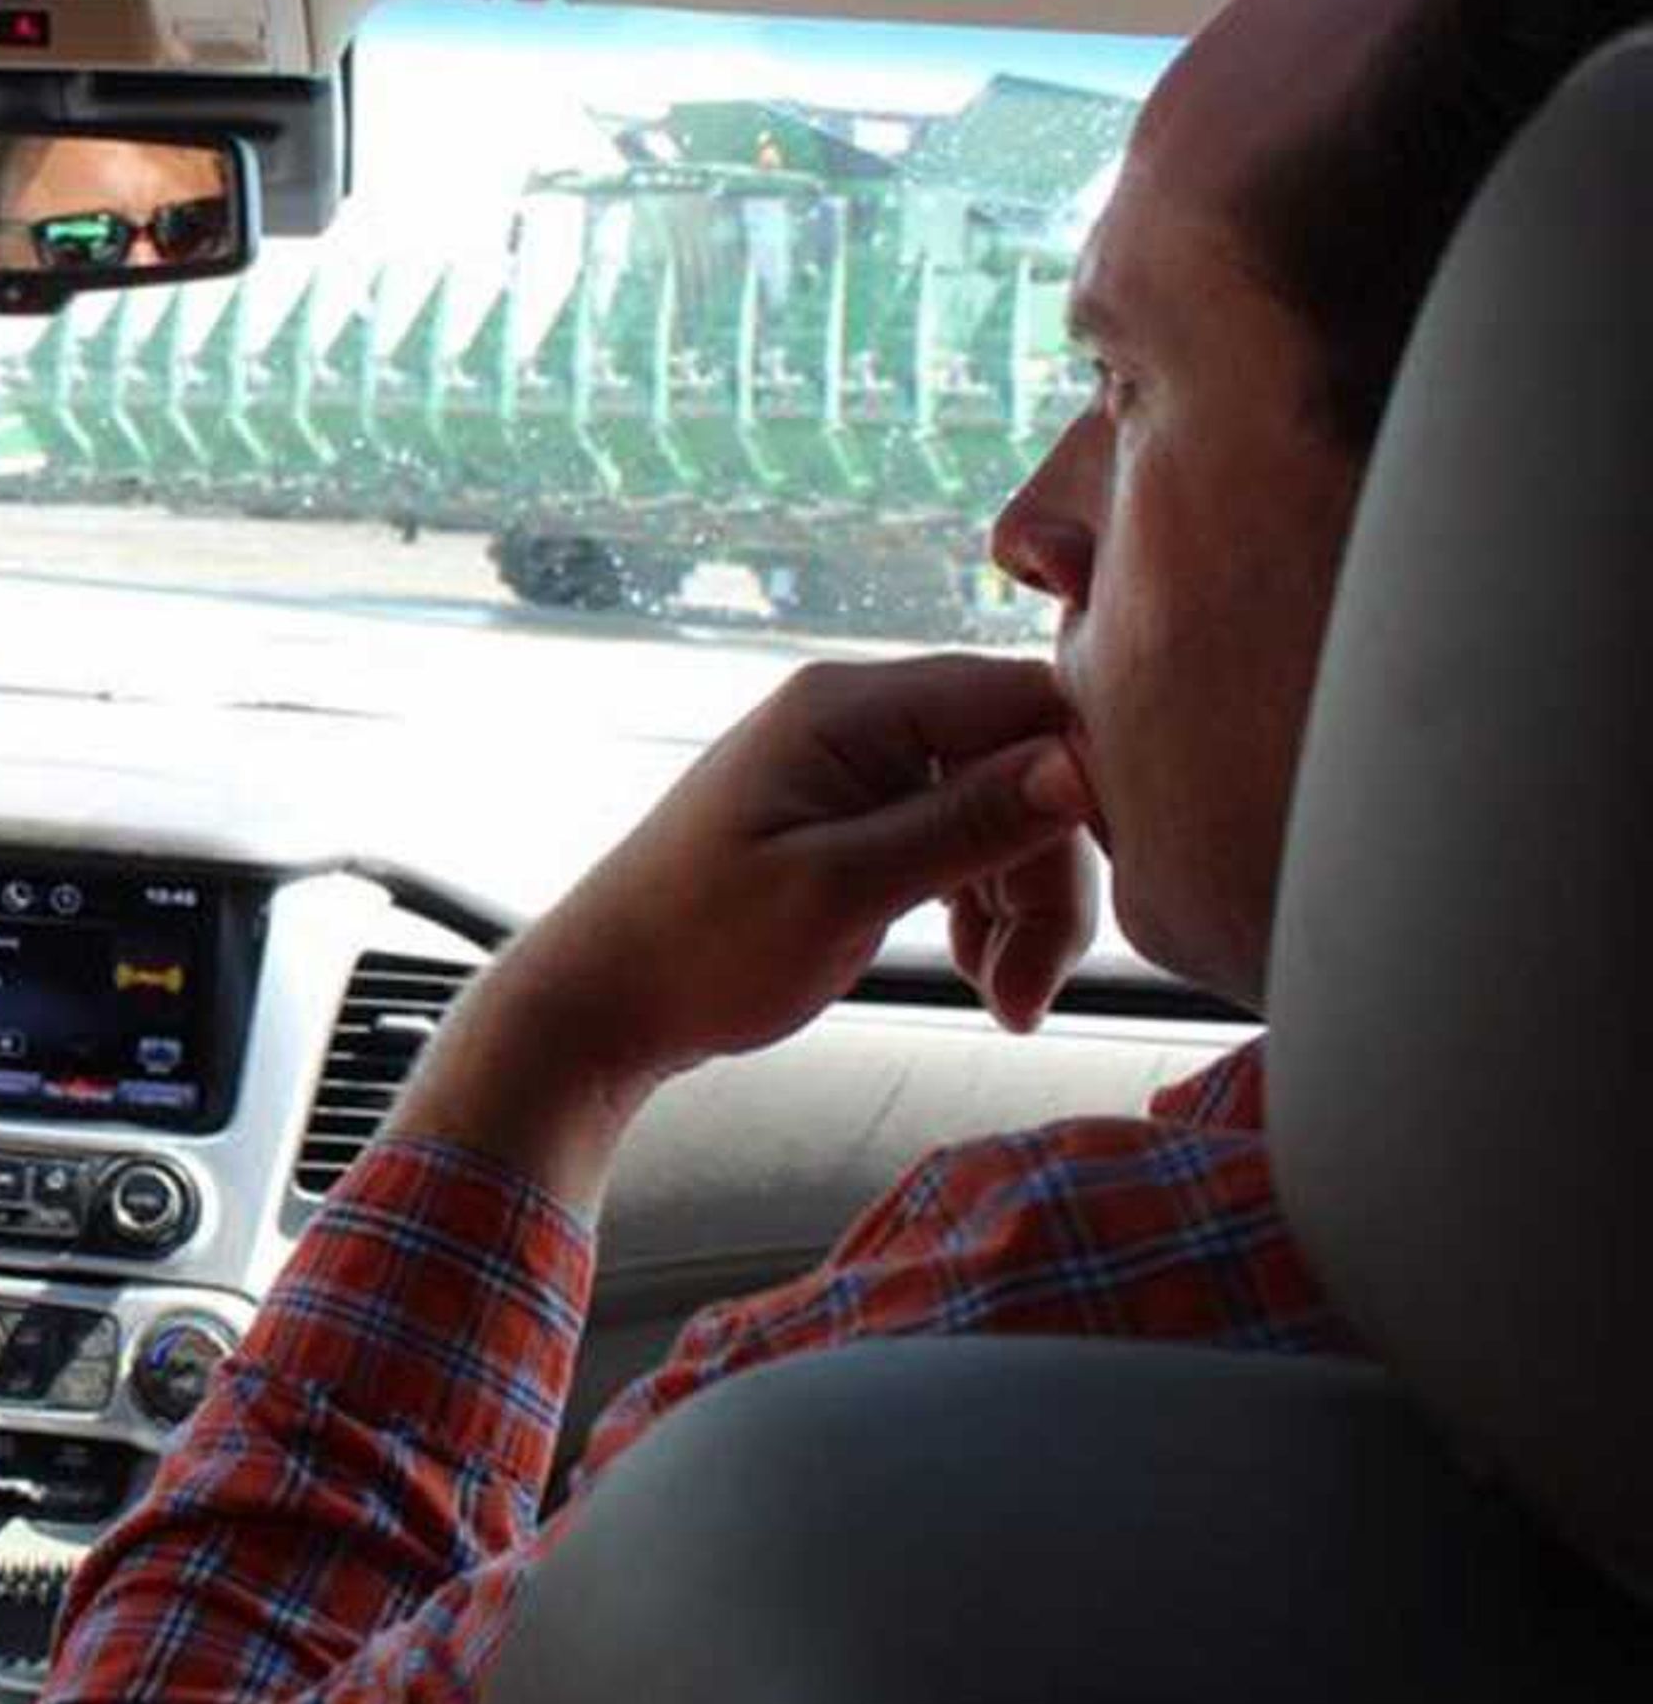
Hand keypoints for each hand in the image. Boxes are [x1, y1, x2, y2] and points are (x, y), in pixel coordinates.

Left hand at [390, 657, 1093, 1206]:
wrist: (605, 1002)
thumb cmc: (697, 946)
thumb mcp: (837, 892)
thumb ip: (961, 827)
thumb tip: (1077, 766)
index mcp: (848, 707)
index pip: (1024, 701)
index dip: (1084, 786)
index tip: (1098, 885)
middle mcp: (860, 720)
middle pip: (1024, 768)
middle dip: (1047, 879)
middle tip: (1029, 988)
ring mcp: (861, 772)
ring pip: (1006, 817)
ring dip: (1024, 909)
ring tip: (1002, 998)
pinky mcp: (864, 825)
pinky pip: (967, 847)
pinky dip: (988, 912)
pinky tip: (978, 974)